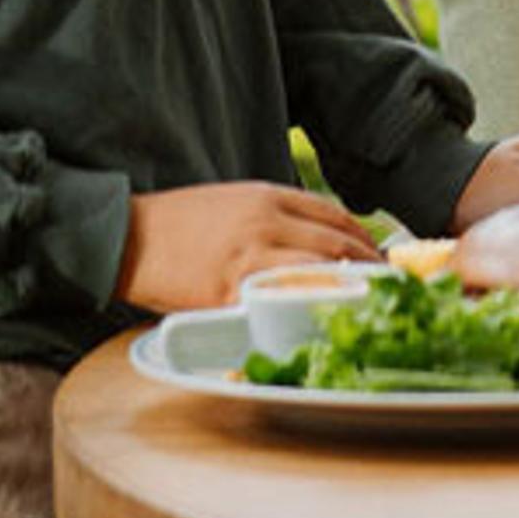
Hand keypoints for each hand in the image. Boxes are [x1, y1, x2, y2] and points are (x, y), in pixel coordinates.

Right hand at [116, 180, 377, 313]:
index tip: (381, 256)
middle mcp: (265, 223)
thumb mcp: (234, 202)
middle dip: (371, 266)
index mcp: (266, 197)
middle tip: (388, 286)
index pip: (335, 214)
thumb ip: (275, 215)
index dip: (365, 237)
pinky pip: (283, 301)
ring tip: (368, 306)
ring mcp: (250, 258)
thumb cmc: (180, 223)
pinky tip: (324, 320)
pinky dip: (310, 309)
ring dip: (351, 289)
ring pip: (320, 271)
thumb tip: (317, 239)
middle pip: (337, 243)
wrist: (129, 239)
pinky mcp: (231, 293)